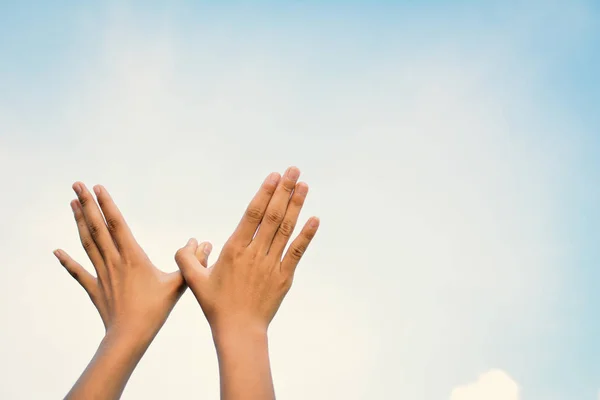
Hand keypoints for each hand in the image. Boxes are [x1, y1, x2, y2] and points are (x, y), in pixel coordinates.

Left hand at [54, 182, 186, 341]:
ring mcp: (101, 274)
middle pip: (97, 227)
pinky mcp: (95, 288)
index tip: (97, 187)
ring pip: (87, 243)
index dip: (107, 204)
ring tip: (71, 203)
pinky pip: (78, 272)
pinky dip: (67, 261)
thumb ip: (191, 262)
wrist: (129, 336)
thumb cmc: (155, 310)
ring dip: (79, 222)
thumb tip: (203, 242)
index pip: (116, 224)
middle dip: (87, 204)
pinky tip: (57, 251)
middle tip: (76, 184)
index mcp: (133, 257)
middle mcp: (113, 261)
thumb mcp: (178, 284)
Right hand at [175, 166, 319, 334]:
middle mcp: (255, 253)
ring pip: (286, 229)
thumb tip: (190, 241)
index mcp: (234, 249)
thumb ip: (186, 259)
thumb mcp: (194, 281)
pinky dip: (307, 235)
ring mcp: (272, 264)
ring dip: (296, 205)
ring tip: (304, 185)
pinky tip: (315, 219)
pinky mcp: (284, 276)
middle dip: (284, 190)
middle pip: (273, 215)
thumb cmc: (216, 305)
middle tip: (294, 169)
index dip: (265, 193)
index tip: (274, 176)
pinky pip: (297, 252)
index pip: (253, 214)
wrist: (240, 331)